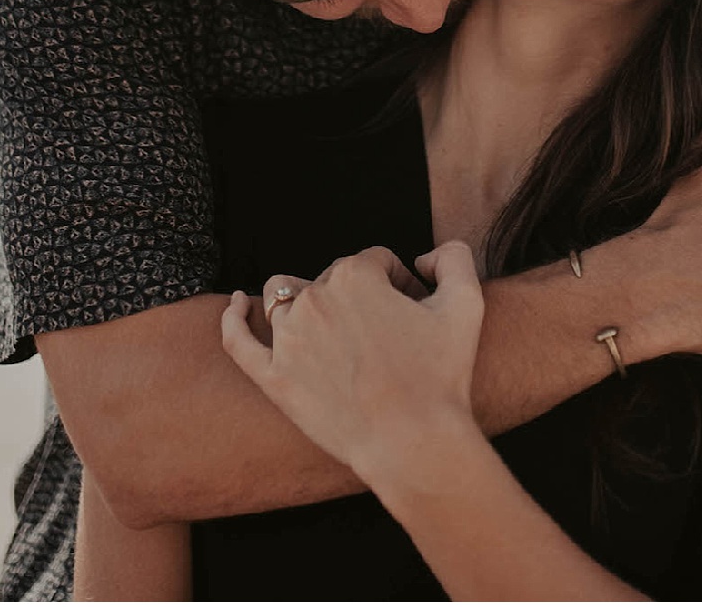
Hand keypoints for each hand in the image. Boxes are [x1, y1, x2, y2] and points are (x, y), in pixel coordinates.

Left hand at [222, 243, 486, 488]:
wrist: (414, 443)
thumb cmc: (443, 376)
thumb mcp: (467, 303)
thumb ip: (453, 257)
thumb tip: (422, 258)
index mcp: (355, 276)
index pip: (376, 263)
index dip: (400, 285)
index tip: (416, 313)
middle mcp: (314, 298)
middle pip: (332, 280)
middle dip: (360, 299)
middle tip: (388, 336)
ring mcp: (288, 339)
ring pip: (284, 298)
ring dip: (304, 302)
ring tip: (328, 326)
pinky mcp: (273, 378)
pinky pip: (238, 340)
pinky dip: (233, 316)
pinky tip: (236, 303)